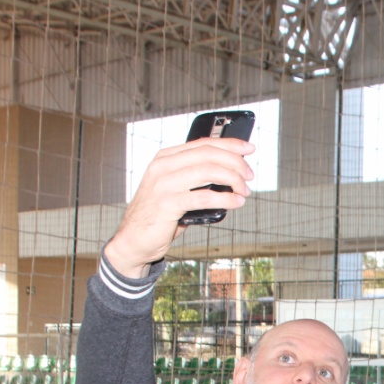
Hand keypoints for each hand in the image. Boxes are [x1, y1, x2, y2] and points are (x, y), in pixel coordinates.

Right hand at [104, 138, 254, 277]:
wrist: (133, 240)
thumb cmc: (159, 215)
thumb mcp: (175, 189)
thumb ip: (195, 178)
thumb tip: (231, 175)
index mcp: (165, 158)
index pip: (202, 144)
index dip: (229, 144)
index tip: (249, 148)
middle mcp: (163, 166)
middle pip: (209, 155)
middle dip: (235, 163)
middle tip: (250, 175)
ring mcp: (163, 184)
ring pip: (209, 171)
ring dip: (233, 180)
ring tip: (244, 191)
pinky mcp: (167, 203)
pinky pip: (204, 196)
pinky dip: (226, 198)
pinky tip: (236, 202)